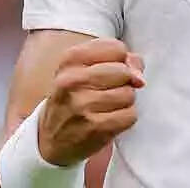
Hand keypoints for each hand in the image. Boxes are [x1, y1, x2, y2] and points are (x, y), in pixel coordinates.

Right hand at [38, 38, 144, 166]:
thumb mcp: (84, 69)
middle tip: (106, 91)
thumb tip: (139, 78)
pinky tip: (109, 120)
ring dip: (124, 101)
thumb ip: (119, 61)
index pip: (117, 48)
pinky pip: (130, 115)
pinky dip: (125, 118)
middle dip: (123, 82)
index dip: (120, 60)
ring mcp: (83, 105)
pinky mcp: (95, 128)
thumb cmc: (73, 98)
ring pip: (129, 94)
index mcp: (70, 60)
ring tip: (106, 106)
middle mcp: (73, 80)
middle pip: (124, 72)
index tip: (108, 70)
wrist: (50, 139)